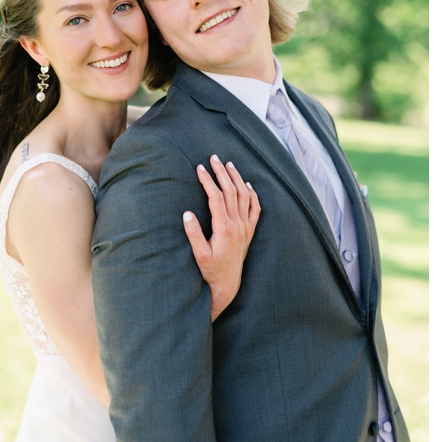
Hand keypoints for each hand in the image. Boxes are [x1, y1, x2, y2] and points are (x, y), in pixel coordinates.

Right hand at [183, 155, 260, 320]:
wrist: (228, 284)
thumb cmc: (210, 270)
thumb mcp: (198, 254)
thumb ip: (193, 234)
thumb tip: (187, 213)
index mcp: (223, 228)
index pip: (216, 197)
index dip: (207, 180)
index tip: (199, 168)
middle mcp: (238, 225)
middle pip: (231, 191)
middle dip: (222, 173)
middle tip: (214, 157)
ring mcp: (246, 227)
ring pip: (244, 196)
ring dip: (236, 178)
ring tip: (229, 164)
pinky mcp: (249, 231)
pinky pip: (255, 208)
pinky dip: (252, 194)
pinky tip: (247, 184)